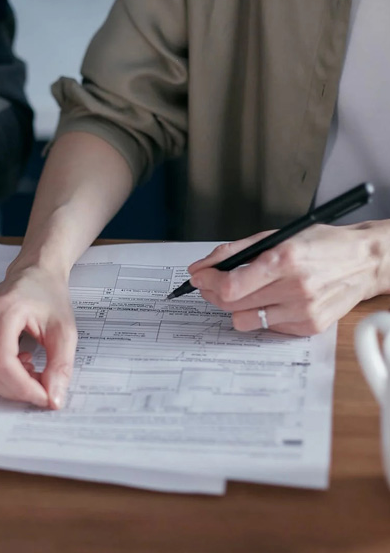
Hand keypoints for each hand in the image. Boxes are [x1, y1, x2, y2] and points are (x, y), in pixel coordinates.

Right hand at [0, 265, 76, 408]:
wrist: (33, 274)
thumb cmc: (48, 295)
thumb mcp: (65, 330)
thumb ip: (60, 366)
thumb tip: (53, 399)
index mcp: (3, 310)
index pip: (2, 363)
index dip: (23, 388)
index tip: (45, 397)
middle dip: (16, 390)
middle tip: (40, 385)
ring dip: (3, 386)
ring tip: (27, 371)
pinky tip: (14, 364)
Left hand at [188, 223, 389, 335]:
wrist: (364, 261)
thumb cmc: (320, 245)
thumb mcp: (276, 236)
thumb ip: (234, 251)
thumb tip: (201, 266)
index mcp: (284, 260)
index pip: (230, 286)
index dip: (207, 282)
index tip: (199, 277)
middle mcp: (295, 288)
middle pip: (232, 305)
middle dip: (212, 293)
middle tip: (211, 284)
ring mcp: (303, 311)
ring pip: (245, 320)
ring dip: (235, 307)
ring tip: (243, 293)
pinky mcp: (309, 326)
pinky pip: (268, 327)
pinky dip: (261, 314)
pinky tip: (272, 299)